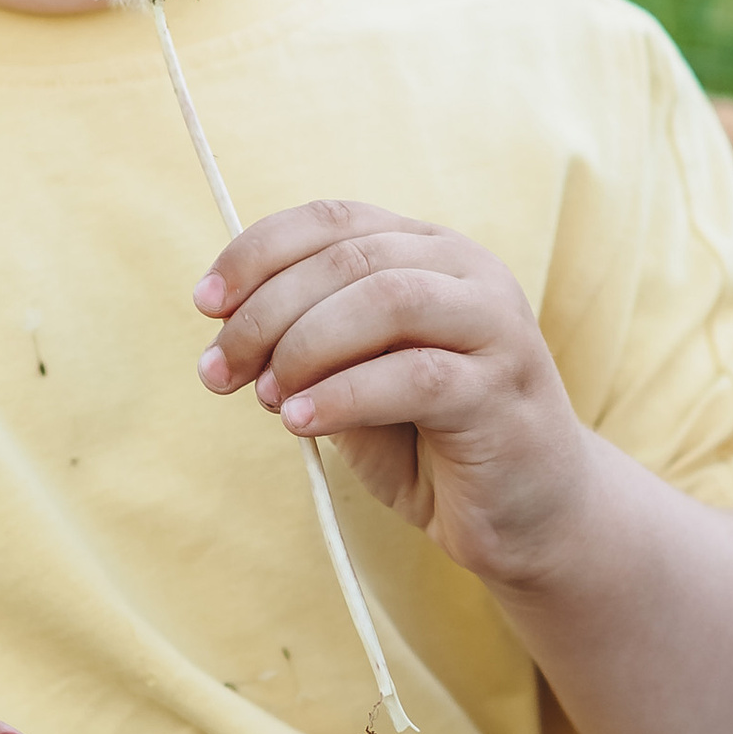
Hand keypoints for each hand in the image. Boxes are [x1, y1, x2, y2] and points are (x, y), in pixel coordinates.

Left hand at [193, 198, 591, 589]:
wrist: (527, 515)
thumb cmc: (431, 443)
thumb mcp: (353, 383)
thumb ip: (307, 348)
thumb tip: (226, 330)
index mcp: (428, 251)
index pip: (334, 219)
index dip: (259, 252)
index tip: (205, 304)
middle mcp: (469, 272)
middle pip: (349, 257)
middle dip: (265, 311)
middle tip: (219, 371)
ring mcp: (496, 327)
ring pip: (386, 299)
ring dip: (304, 345)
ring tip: (265, 396)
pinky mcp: (503, 391)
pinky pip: (413, 375)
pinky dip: (342, 395)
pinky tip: (299, 422)